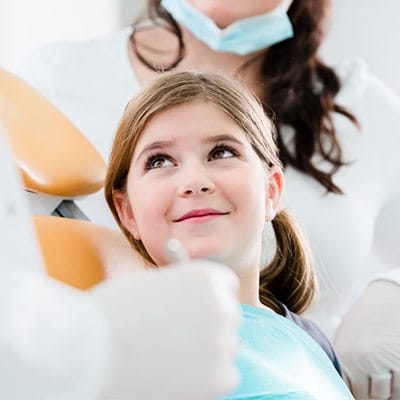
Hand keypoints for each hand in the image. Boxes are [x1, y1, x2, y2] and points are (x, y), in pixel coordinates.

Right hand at [91, 261, 240, 398]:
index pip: (226, 286)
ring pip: (227, 347)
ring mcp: (221, 342)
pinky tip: (180, 374)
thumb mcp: (151, 285)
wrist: (88, 348)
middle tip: (182, 338)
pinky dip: (209, 378)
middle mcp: (220, 305)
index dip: (212, 298)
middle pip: (229, 316)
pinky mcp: (217, 378)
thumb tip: (194, 306)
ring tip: (173, 356)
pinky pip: (227, 375)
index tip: (200, 310)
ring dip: (208, 351)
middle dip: (210, 325)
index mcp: (205, 277)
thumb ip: (181, 291)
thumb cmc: (111, 312)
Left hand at [334, 280, 399, 399]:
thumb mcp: (346, 336)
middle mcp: (360, 361)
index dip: (352, 391)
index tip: (356, 386)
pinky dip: (398, 387)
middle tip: (371, 381)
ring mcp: (382, 363)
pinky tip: (394, 374)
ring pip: (384, 395)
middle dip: (369, 392)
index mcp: (343, 355)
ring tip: (383, 375)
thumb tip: (337, 384)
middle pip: (366, 396)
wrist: (386, 300)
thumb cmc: (364, 320)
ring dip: (386, 391)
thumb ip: (342, 361)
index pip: (345, 389)